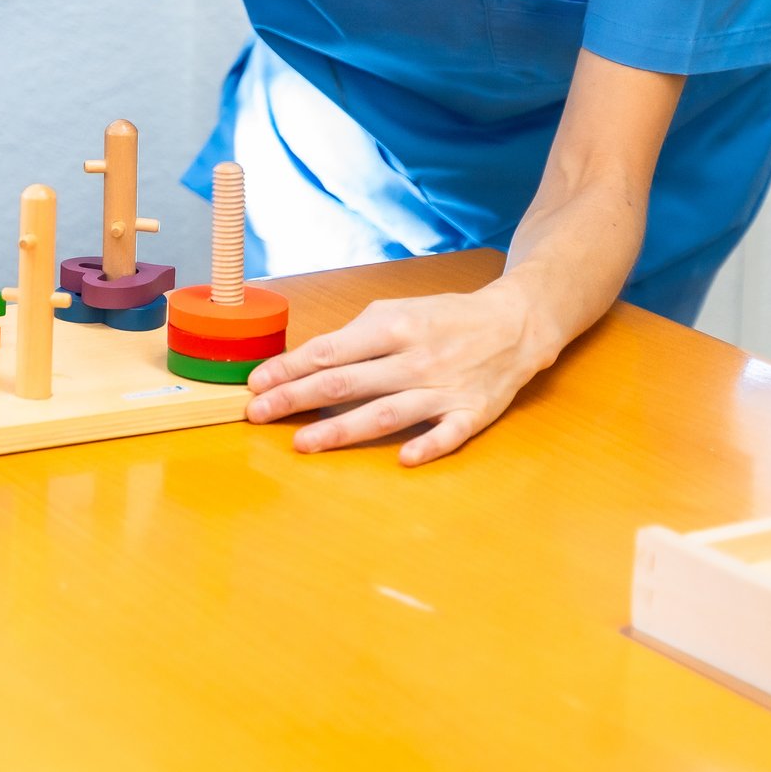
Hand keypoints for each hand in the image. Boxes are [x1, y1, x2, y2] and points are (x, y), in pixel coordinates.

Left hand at [242, 280, 556, 465]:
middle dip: (295, 398)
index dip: (288, 368)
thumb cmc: (442, 318)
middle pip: (345, 383)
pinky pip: (448, 434)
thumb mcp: (394, 312)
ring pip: (386, 413)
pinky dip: (426, 446)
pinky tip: (402, 459)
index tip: (256, 383)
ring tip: (301, 444)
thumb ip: (354, 338)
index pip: (328, 351)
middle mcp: (414, 359)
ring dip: (341, 430)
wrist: (515, 323)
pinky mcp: (472, 412)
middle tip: (257, 414)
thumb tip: (306, 363)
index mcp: (391, 327)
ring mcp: (444, 388)